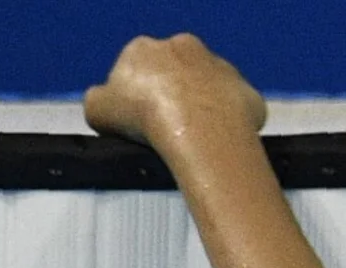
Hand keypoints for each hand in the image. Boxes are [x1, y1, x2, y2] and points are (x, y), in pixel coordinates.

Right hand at [84, 33, 266, 147]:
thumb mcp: (97, 110)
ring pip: (210, 88)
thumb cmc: (144, 116)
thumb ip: (99, 101)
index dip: (137, 96)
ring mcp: (222, 68)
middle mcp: (187, 47)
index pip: (137, 68)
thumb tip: (106, 102)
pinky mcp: (248, 92)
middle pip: (177, 73)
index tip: (140, 119)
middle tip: (169, 129)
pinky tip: (222, 142)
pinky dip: (232, 123)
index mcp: (144, 48)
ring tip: (197, 139)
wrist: (198, 130)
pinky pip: (238, 109)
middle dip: (173, 96)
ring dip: (205, 107)